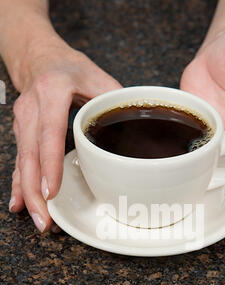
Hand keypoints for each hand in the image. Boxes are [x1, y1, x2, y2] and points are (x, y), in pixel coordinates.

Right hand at [10, 39, 121, 232]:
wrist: (38, 57)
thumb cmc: (67, 67)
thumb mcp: (95, 75)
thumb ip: (114, 99)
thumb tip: (139, 127)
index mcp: (52, 92)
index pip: (50, 132)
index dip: (50, 163)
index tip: (52, 191)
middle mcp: (32, 109)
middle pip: (30, 155)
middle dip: (35, 191)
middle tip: (45, 220)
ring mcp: (22, 123)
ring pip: (22, 163)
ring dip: (28, 194)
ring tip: (39, 220)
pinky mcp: (21, 133)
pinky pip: (19, 162)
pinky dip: (19, 185)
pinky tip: (20, 204)